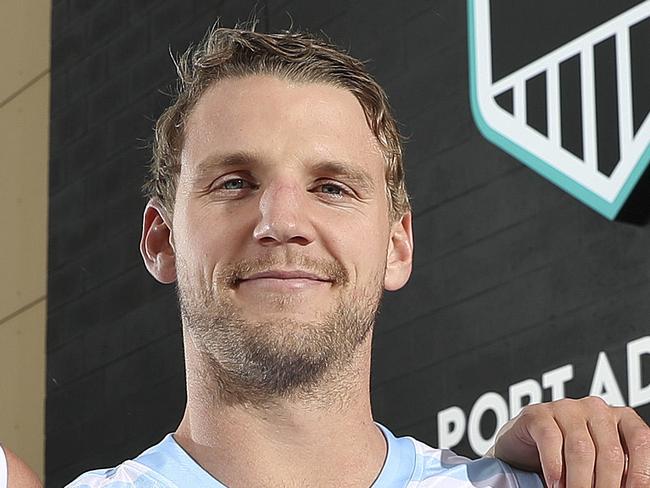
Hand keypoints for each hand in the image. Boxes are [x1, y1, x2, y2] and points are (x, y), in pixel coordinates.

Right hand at [492, 397, 649, 486]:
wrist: (525, 450)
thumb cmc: (570, 461)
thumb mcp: (602, 468)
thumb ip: (619, 475)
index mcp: (620, 418)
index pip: (641, 441)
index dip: (641, 472)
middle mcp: (595, 408)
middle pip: (609, 451)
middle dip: (606, 485)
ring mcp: (565, 408)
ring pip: (580, 448)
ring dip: (579, 482)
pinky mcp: (538, 413)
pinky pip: (550, 439)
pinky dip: (554, 467)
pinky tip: (555, 484)